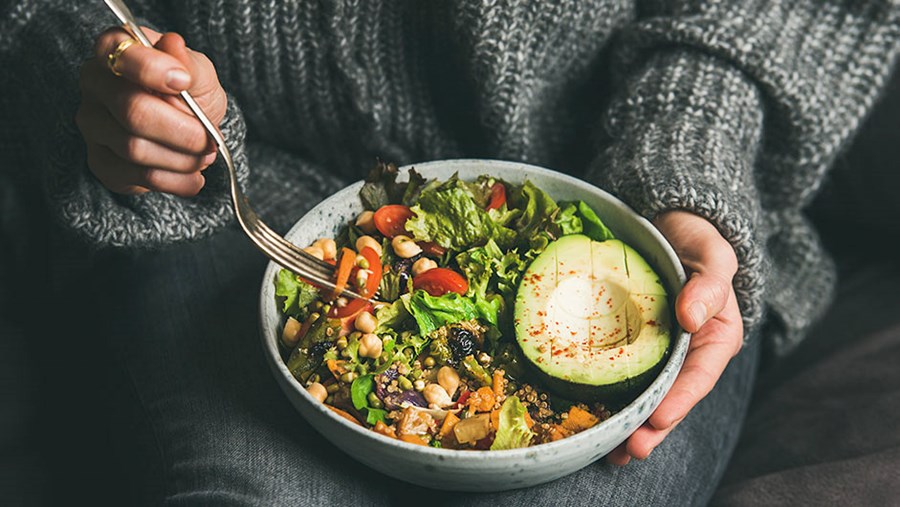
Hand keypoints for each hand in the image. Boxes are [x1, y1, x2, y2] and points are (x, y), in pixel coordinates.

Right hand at [76, 27, 226, 195]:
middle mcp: (95, 85)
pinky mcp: (100, 161)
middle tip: (210, 140)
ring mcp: (92, 124)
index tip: (185, 82)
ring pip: (134, 148)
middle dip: (182, 131)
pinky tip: (193, 178)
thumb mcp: (199, 74)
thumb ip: (188, 63)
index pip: (120, 55)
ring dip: (182, 159)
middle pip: (132, 110)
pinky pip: (137, 176)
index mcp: (114, 50)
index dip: (153, 70)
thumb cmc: (189, 93)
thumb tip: (173, 45)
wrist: (188, 130)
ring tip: (205, 157)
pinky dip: (175, 181)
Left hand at [607, 211, 742, 464]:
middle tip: (628, 450)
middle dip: (651, 428)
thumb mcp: (713, 256)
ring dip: (629, 425)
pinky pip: (620, 375)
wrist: (670, 226)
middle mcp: (687, 353)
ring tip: (610, 452)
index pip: (699, 377)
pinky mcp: (631, 345)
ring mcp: (658, 352)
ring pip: (646, 395)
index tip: (658, 418)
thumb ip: (709, 285)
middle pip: (671, 398)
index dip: (680, 401)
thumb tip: (692, 316)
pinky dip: (608, 399)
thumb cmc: (697, 241)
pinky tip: (590, 419)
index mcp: (714, 339)